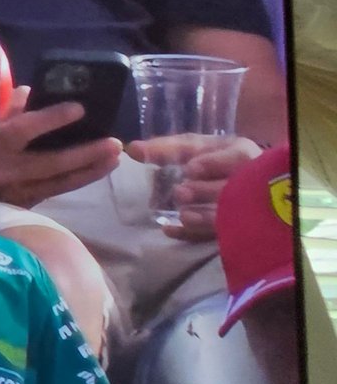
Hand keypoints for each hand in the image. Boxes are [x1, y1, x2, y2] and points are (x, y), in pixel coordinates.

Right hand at [0, 87, 121, 207]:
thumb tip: (31, 90)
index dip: (52, 119)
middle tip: (114, 142)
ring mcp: (20, 192)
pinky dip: (81, 179)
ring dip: (91, 170)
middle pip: (52, 162)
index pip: (24, 130)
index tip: (78, 108)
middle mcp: (8, 171)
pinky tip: (100, 170)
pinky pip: (59, 190)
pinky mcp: (29, 206)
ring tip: (115, 158)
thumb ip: (10, 114)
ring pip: (62, 182)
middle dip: (85, 153)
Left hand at [126, 135, 261, 240]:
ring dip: (206, 216)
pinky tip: (170, 230)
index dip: (214, 163)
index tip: (190, 169)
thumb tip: (133, 149)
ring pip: (231, 215)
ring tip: (183, 216)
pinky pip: (215, 235)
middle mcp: (250, 181)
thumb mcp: (195, 148)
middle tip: (181, 193)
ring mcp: (246, 207)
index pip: (236, 157)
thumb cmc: (212, 158)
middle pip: (235, 189)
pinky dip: (192, 234)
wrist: (240, 183)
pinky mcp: (234, 229)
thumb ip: (166, 148)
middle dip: (206, 191)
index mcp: (241, 154)